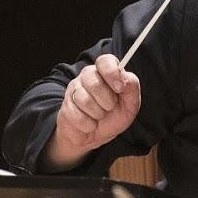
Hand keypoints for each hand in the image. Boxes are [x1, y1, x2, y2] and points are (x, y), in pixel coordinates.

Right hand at [45, 53, 142, 170]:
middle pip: (95, 83)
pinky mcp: (66, 106)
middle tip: (109, 108)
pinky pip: (78, 116)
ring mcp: (74, 89)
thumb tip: (125, 78)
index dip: (112, 73)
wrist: (94, 136)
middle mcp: (88, 76)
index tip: (119, 88)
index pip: (105, 61)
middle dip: (108, 102)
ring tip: (99, 116)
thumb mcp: (130, 104)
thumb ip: (131, 87)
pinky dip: (89, 125)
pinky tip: (89, 123)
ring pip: (85, 100)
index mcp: (105, 71)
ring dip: (98, 115)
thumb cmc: (113, 117)